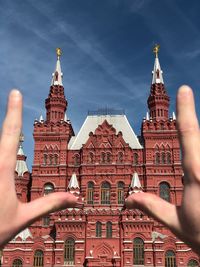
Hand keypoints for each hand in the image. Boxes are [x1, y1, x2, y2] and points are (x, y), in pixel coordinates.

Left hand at [0, 90, 77, 246]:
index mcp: (1, 170)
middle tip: (11, 100)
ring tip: (10, 140)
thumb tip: (75, 198)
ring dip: (3, 142)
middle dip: (7, 123)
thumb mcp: (23, 217)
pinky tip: (5, 169)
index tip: (14, 92)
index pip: (10, 134)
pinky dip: (2, 156)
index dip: (14, 112)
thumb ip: (50, 204)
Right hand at [126, 85, 199, 253]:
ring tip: (189, 154)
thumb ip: (152, 205)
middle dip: (193, 123)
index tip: (184, 89)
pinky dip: (196, 160)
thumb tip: (129, 197)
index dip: (185, 110)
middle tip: (189, 117)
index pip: (188, 135)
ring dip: (194, 149)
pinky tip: (193, 165)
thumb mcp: (176, 222)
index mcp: (196, 175)